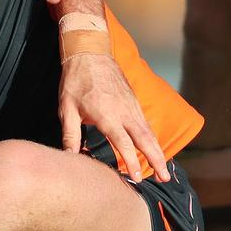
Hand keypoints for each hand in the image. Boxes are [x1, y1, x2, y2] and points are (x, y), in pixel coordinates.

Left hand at [58, 54, 168, 182]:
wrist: (89, 52)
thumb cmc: (75, 81)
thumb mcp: (66, 108)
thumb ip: (70, 134)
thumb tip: (70, 156)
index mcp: (107, 115)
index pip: (124, 144)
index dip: (132, 162)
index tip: (137, 177)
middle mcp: (124, 112)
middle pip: (145, 140)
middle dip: (156, 160)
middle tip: (164, 178)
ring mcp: (132, 105)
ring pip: (149, 132)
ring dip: (158, 151)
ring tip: (164, 169)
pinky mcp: (134, 100)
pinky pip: (146, 122)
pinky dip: (152, 137)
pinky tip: (154, 148)